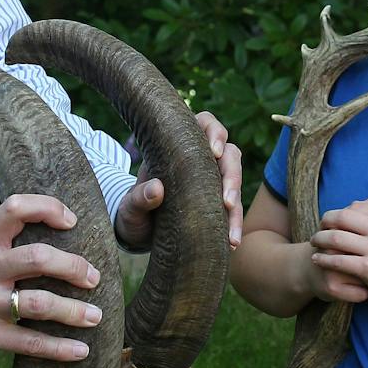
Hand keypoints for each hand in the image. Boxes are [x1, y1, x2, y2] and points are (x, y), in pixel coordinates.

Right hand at [0, 194, 103, 367]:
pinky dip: (60, 348)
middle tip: (94, 278)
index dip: (48, 208)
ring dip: (74, 311)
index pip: (15, 208)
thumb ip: (11, 240)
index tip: (72, 222)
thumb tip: (69, 234)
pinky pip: (31, 342)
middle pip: (37, 258)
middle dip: (73, 267)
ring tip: (95, 316)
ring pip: (40, 303)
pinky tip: (80, 350)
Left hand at [114, 110, 243, 250]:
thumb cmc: (133, 210)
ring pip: (235, 183)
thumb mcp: (130, 206)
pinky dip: (234, 226)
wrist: (137, 232)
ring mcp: (212, 181)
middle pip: (230, 154)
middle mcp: (202, 160)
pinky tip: (232, 243)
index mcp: (180, 146)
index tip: (214, 152)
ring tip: (232, 236)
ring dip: (237, 208)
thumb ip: (138, 198)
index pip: (206, 124)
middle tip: (227, 202)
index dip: (215, 133)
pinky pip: (233, 211)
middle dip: (232, 176)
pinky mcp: (217, 204)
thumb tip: (156, 188)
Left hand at [309, 197, 367, 308]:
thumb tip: (354, 203)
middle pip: (342, 218)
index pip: (354, 207)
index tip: (328, 221)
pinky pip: (337, 260)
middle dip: (325, 222)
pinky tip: (317, 259)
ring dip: (320, 239)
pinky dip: (323, 258)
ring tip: (313, 243)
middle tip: (317, 229)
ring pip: (336, 238)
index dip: (338, 213)